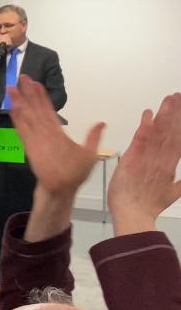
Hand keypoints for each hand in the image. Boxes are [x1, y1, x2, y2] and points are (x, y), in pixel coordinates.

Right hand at [10, 75, 102, 199]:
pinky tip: (13, 108)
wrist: (63, 188)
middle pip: (35, 108)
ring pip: (27, 116)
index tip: (37, 84)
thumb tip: (101, 123)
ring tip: (12, 88)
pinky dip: (18, 119)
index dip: (42, 97)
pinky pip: (23, 130)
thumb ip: (93, 137)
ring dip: (20, 102)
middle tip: (22, 78)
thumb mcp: (90, 153)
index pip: (48, 110)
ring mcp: (37, 138)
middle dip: (28, 94)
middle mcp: (45, 132)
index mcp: (57, 132)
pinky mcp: (31, 146)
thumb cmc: (75, 173)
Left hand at [108, 93, 180, 235]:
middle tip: (177, 95)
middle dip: (175, 112)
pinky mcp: (134, 159)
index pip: (177, 139)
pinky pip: (141, 139)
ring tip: (169, 98)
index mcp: (170, 166)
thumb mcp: (171, 194)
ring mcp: (149, 158)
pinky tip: (148, 113)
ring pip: (160, 132)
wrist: (133, 214)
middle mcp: (162, 159)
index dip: (180, 123)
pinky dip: (145, 126)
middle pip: (171, 131)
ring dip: (164, 114)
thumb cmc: (148, 205)